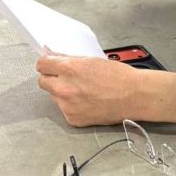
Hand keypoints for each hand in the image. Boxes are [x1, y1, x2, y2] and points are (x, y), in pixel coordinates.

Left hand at [37, 56, 175, 126]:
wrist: (134, 96)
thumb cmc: (118, 76)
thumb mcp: (91, 60)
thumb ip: (69, 59)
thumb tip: (53, 56)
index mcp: (69, 69)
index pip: (42, 65)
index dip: (47, 64)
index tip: (50, 65)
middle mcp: (64, 88)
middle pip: (43, 82)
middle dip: (52, 78)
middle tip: (66, 78)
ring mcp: (67, 106)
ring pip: (54, 96)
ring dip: (62, 92)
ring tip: (82, 91)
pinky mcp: (72, 119)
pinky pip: (64, 109)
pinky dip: (71, 106)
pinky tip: (86, 101)